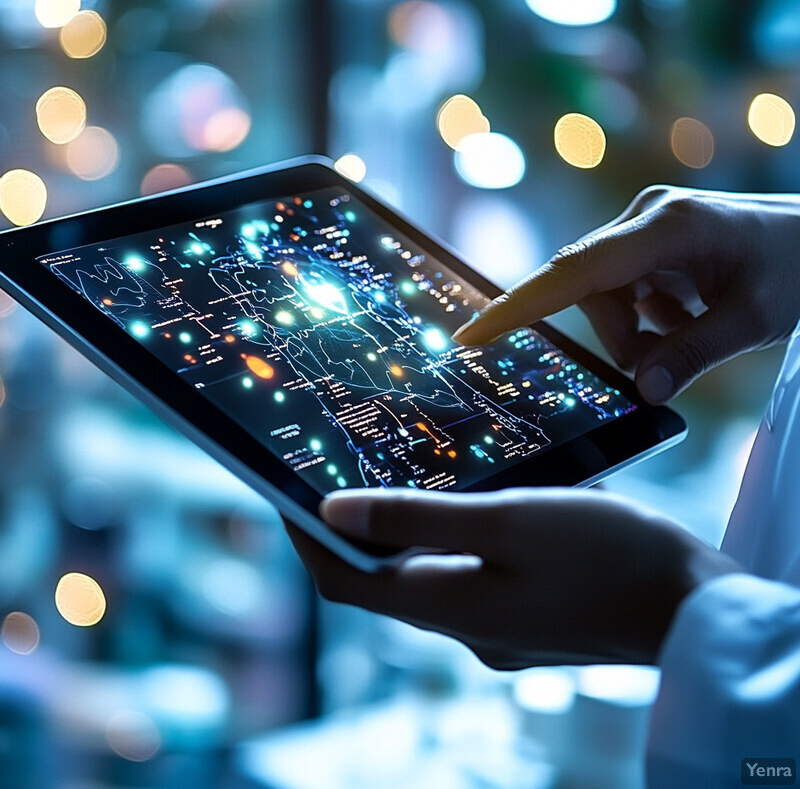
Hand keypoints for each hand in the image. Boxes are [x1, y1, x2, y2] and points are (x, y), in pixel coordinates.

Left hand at [286, 488, 740, 667]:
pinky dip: (442, 540)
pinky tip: (459, 504)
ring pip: (421, 575)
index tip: (280, 495)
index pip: (344, 581)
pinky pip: (461, 574)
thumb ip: (417, 517)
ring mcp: (492, 624)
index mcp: (447, 606)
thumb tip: (332, 512)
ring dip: (397, 534)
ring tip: (389, 478)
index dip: (304, 541)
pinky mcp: (520, 613)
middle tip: (330, 475)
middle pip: (378, 580)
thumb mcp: (506, 521)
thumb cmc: (605, 556)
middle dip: (346, 534)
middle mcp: (461, 625)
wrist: (690, 604)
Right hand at [453, 186, 799, 403]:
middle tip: (662, 362)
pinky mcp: (650, 242)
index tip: (474, 332)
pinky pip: (624, 291)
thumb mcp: (755, 319)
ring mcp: (645, 228)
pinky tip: (689, 313)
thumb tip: (640, 395)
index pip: (574, 271)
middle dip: (618, 336)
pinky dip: (647, 317)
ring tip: (688, 331)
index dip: (520, 304)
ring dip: (635, 331)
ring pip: (604, 297)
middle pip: (587, 291)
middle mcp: (645, 220)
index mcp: (667, 228)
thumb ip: (692, 357)